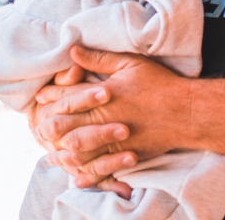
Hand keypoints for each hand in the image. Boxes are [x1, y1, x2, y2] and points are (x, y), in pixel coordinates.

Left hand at [32, 47, 188, 189]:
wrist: (186, 112)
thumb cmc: (160, 84)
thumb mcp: (131, 63)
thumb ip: (99, 59)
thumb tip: (73, 51)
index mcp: (103, 94)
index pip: (68, 95)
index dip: (51, 95)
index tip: (40, 96)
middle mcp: (104, 118)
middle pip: (66, 125)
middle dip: (49, 125)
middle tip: (39, 126)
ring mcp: (114, 140)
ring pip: (78, 150)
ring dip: (62, 150)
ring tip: (52, 149)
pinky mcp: (124, 156)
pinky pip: (98, 168)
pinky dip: (85, 172)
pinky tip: (76, 174)